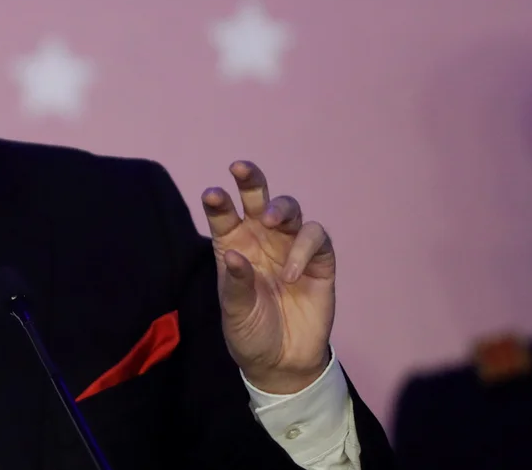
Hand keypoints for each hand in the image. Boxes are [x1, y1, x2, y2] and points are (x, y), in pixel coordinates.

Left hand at [202, 161, 334, 394]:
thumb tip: (235, 254)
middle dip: (251, 180)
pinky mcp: (319, 261)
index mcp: (234, 245)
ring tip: (272, 222)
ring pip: (290, 210)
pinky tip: (290, 273)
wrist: (282, 362)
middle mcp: (261, 239)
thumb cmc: (250, 331)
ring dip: (281, 208)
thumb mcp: (235, 313)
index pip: (223, 216)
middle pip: (258, 199)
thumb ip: (236, 285)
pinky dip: (305, 247)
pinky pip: (316, 238)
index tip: (212, 194)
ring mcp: (290, 247)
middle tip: (240, 169)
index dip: (218, 202)